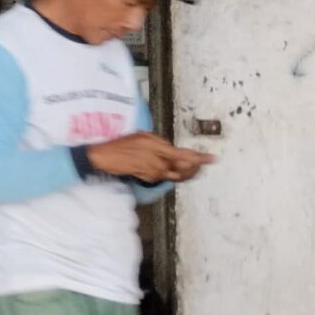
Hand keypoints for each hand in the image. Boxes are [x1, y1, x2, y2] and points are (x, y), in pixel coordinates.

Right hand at [85, 133, 216, 183]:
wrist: (103, 155)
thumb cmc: (119, 143)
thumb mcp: (140, 136)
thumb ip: (157, 143)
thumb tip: (172, 151)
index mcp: (154, 143)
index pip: (181, 153)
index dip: (198, 157)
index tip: (212, 159)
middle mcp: (155, 156)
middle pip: (181, 166)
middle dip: (192, 167)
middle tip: (200, 163)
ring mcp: (151, 167)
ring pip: (172, 173)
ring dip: (178, 171)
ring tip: (177, 166)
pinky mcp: (146, 176)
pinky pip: (160, 178)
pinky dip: (163, 174)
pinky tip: (158, 169)